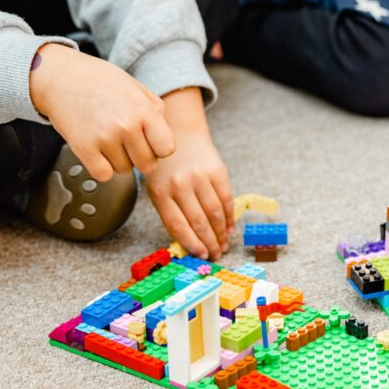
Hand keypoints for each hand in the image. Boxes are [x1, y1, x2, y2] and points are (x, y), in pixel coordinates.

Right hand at [29, 43, 173, 181]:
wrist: (60, 76)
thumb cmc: (99, 80)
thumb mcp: (135, 87)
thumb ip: (155, 111)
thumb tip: (164, 137)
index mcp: (143, 111)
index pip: (167, 149)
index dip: (159, 147)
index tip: (150, 142)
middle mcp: (126, 126)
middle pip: (148, 165)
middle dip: (140, 157)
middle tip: (128, 142)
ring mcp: (104, 139)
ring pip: (125, 170)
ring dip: (119, 160)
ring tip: (108, 138)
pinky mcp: (83, 149)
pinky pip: (104, 175)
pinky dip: (101, 167)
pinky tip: (98, 150)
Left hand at [143, 87, 233, 260]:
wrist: (179, 133)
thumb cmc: (166, 167)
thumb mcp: (158, 188)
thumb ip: (171, 212)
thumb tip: (191, 242)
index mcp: (161, 192)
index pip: (178, 225)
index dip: (192, 243)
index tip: (200, 255)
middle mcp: (180, 184)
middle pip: (199, 222)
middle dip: (209, 243)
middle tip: (215, 255)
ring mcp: (199, 177)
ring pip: (215, 213)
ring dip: (221, 233)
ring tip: (223, 245)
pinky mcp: (217, 171)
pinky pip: (226, 199)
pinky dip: (229, 217)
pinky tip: (229, 228)